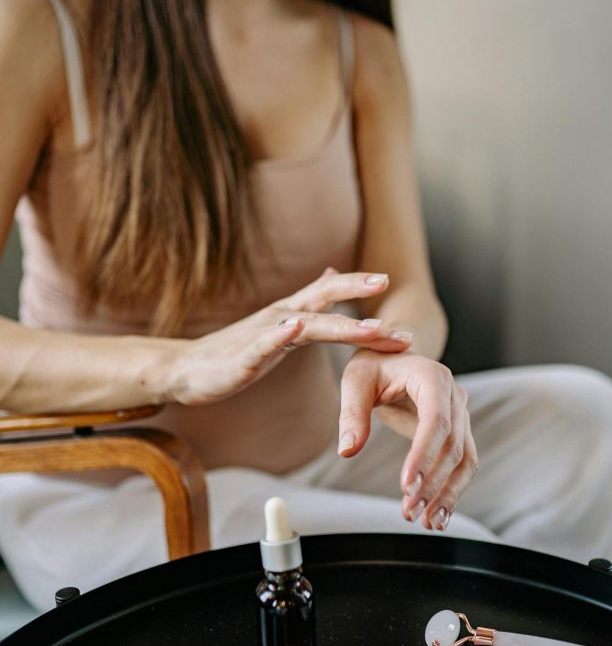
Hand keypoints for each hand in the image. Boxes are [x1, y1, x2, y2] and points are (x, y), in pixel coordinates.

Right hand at [167, 269, 411, 405]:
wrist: (186, 371)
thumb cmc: (235, 351)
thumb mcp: (279, 325)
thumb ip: (309, 303)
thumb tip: (333, 274)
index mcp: (290, 314)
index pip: (329, 292)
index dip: (357, 283)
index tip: (389, 279)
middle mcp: (279, 317)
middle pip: (322, 299)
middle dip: (355, 291)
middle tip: (386, 282)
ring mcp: (260, 336)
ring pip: (304, 325)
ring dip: (339, 324)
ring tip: (369, 326)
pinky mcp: (243, 358)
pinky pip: (264, 344)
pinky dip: (280, 334)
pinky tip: (295, 327)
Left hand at [338, 350, 477, 529]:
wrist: (392, 359)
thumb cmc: (373, 365)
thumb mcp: (355, 381)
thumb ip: (352, 414)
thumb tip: (348, 450)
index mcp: (432, 377)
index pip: (436, 420)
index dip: (424, 454)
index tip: (406, 485)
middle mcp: (454, 396)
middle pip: (453, 446)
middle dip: (432, 483)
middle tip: (409, 511)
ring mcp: (460, 415)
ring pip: (464, 460)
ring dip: (447, 494)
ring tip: (426, 521)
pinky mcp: (458, 433)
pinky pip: (462, 464)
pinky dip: (452, 491)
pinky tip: (437, 516)